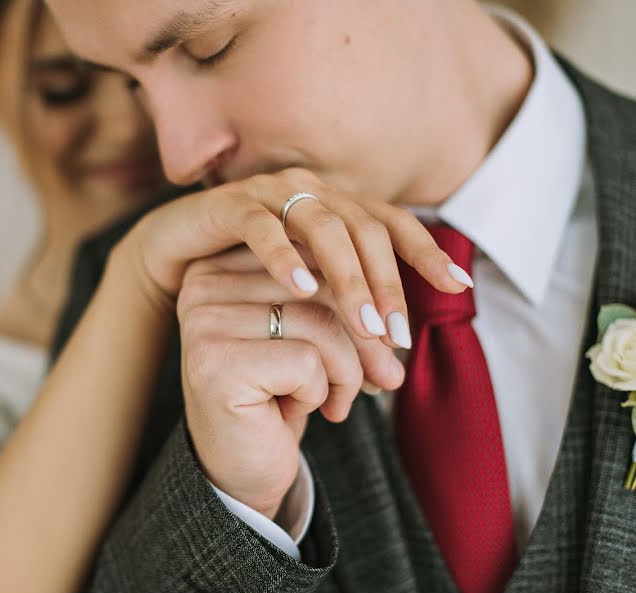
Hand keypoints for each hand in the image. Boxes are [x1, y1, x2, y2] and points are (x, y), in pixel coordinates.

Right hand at [115, 167, 470, 381]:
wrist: (178, 258)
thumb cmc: (249, 286)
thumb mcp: (305, 301)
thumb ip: (344, 314)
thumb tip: (396, 356)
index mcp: (335, 205)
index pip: (392, 224)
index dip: (426, 252)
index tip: (460, 287)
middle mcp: (311, 191)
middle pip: (365, 230)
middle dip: (387, 286)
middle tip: (399, 336)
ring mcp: (270, 192)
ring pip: (323, 228)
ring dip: (346, 279)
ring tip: (364, 324)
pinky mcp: (229, 204)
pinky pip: (262, 227)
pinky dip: (283, 256)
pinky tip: (299, 289)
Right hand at [177, 249, 390, 517]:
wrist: (241, 472)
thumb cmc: (276, 398)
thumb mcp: (313, 339)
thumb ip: (343, 304)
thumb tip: (396, 314)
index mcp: (223, 265)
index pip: (314, 254)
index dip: (362, 298)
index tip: (382, 341)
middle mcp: (203, 285)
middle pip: (320, 284)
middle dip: (367, 337)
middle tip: (384, 378)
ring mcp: (204, 323)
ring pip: (320, 322)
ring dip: (346, 372)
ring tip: (331, 402)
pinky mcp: (216, 364)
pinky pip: (306, 361)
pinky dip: (320, 393)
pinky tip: (293, 413)